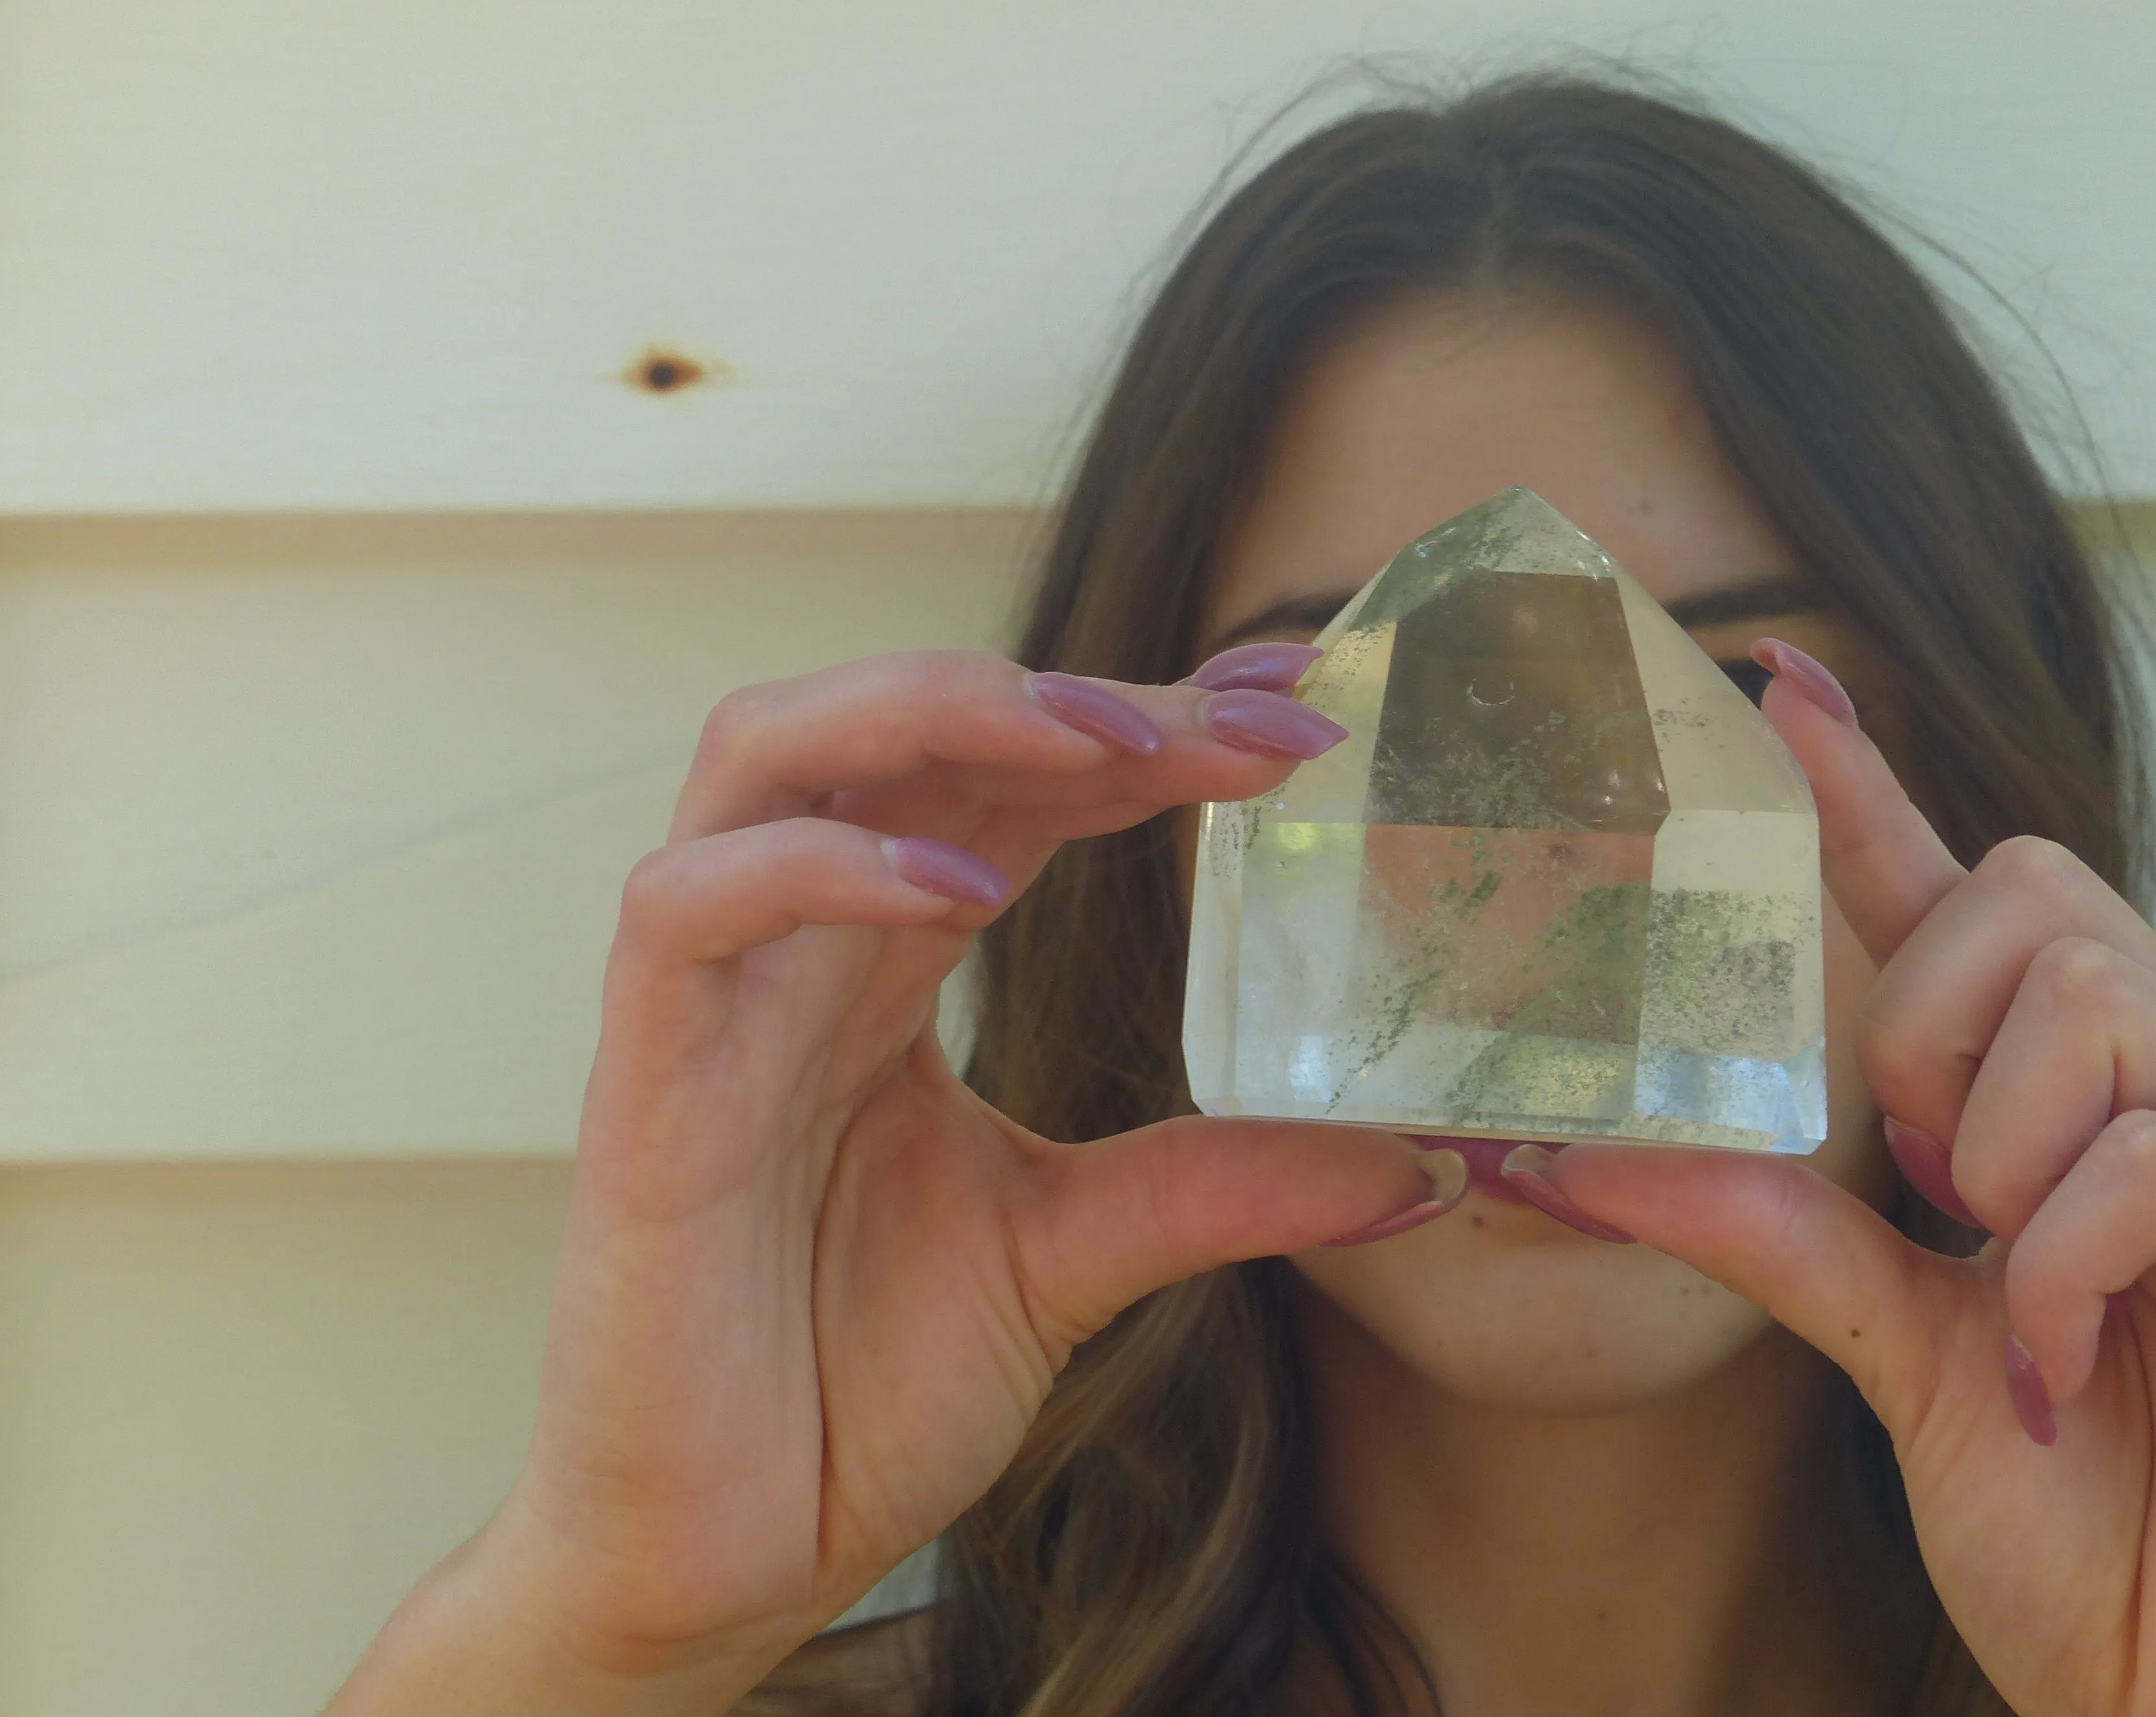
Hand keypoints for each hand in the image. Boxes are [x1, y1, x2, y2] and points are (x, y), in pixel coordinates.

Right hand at [329, 645, 1458, 1716]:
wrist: (729, 1558)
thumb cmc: (858, 1386)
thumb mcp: (1075, 1252)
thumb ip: (1218, 1182)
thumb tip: (1418, 1165)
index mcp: (890, 961)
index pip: (1017, 780)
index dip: (1152, 724)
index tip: (1304, 713)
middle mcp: (799, 945)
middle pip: (908, 722)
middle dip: (1078, 693)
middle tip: (1249, 715)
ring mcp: (712, 1001)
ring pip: (765, 746)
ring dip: (941, 710)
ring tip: (1108, 743)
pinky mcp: (642, 1089)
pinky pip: (688, 909)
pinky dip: (822, 867)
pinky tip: (963, 891)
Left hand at [1538, 642, 2155, 1716]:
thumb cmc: (2066, 1515)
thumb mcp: (1889, 1347)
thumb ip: (1767, 1228)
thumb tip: (1582, 1151)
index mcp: (2060, 1099)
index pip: (1960, 896)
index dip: (1867, 788)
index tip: (1776, 686)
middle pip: (2038, 896)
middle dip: (1933, 1027)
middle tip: (1932, 1186)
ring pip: (2102, 989)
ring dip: (2004, 1137)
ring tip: (2011, 1274)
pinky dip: (2070, 1254)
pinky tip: (2058, 1354)